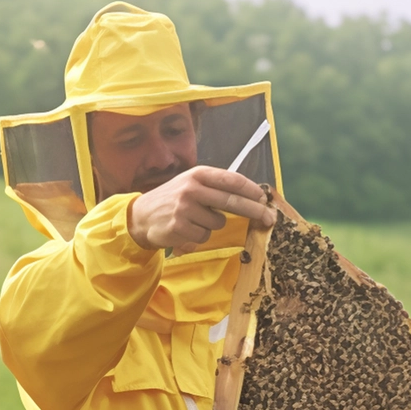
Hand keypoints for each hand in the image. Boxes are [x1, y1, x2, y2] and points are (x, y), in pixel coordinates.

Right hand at [126, 166, 276, 253]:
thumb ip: (216, 187)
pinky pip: (204, 235)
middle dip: (254, 211)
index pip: (231, 180)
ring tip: (196, 220)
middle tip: (268, 218)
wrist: (142, 215)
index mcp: (198, 174)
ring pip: (218, 222)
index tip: (264, 198)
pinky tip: (186, 229)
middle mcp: (191, 188)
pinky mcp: (179, 226)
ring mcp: (184, 208)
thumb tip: (252, 197)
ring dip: (213, 225)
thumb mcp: (191, 183)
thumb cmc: (173, 199)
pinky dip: (199, 235)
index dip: (251, 189)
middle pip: (232, 201)